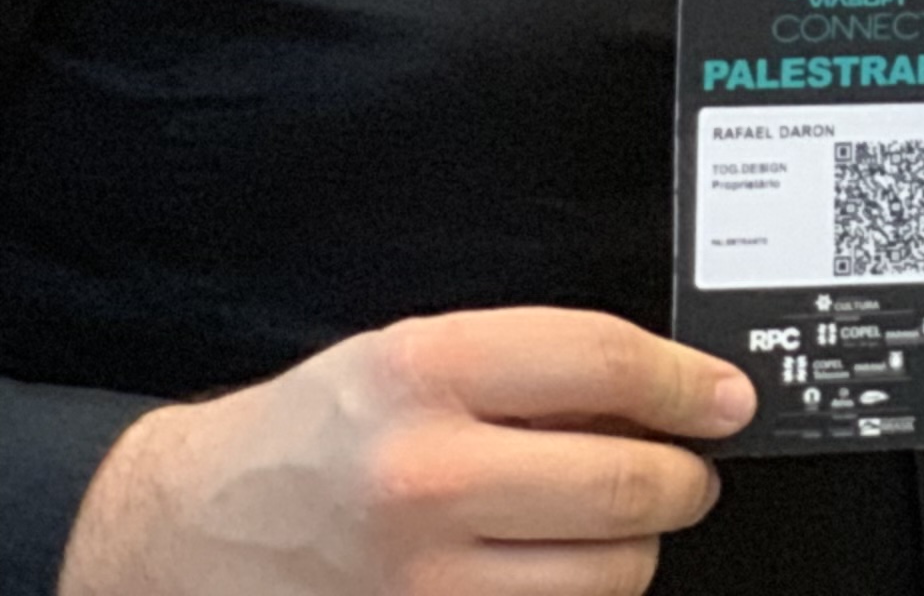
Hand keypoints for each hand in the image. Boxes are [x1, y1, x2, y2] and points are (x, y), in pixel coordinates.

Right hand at [55, 307, 749, 595]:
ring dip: (634, 549)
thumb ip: (534, 367)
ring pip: (609, 573)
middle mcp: (424, 477)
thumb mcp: (410, 358)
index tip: (728, 398)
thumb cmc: (314, 438)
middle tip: (686, 469)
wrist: (188, 535)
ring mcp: (420, 578)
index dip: (692, 383)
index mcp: (425, 374)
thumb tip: (673, 392)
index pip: (606, 363)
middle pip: (629, 484)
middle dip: (684, 478)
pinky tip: (551, 568)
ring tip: (607, 523)